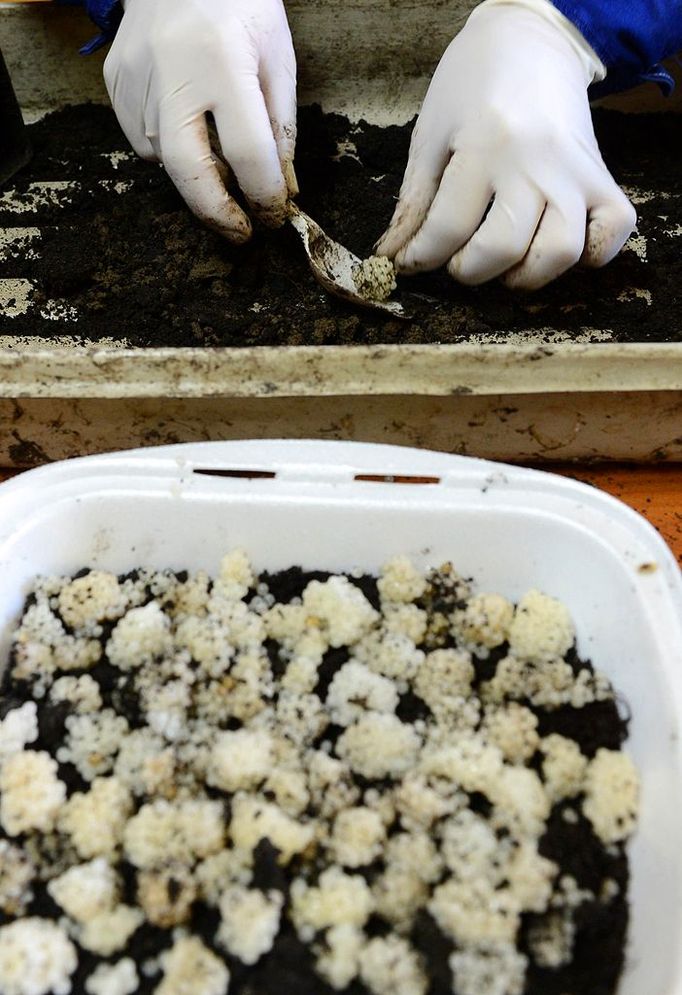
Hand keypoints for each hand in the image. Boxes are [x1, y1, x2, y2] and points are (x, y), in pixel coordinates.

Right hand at [103, 0, 296, 242]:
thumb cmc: (240, 3)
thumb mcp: (277, 57)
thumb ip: (280, 126)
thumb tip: (280, 187)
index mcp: (223, 60)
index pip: (247, 151)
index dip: (263, 193)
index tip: (272, 214)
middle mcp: (173, 68)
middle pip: (187, 168)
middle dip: (216, 211)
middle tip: (239, 231)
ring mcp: (137, 73)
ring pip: (164, 156)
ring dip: (197, 172)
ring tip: (219, 155)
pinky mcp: (115, 76)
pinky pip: (140, 138)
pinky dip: (167, 149)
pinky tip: (187, 125)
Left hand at [376, 0, 635, 289]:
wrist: (528, 41)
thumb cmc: (470, 87)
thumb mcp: (430, 136)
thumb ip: (414, 202)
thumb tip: (395, 258)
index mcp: (483, 145)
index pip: (447, 229)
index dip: (421, 258)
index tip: (412, 261)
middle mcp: (534, 161)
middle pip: (503, 248)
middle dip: (469, 270)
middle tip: (459, 258)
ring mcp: (574, 171)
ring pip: (561, 252)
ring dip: (527, 274)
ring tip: (505, 262)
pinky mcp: (602, 175)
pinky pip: (614, 230)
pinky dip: (593, 253)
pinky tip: (555, 243)